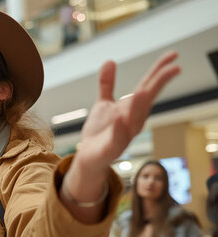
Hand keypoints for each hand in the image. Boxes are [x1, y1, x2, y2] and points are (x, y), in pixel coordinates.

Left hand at [76, 51, 180, 173]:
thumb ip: (107, 84)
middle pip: (147, 99)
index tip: (173, 55)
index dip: (160, 71)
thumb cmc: (101, 131)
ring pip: (135, 119)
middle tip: (174, 68)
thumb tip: (110, 61)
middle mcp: (133, 120)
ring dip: (139, 105)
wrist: (89, 156)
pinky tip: (120, 118)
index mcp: (133, 108)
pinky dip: (120, 129)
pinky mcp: (111, 148)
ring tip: (142, 90)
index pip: (148, 86)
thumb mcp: (103, 104)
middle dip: (159, 84)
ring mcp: (124, 135)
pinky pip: (118, 138)